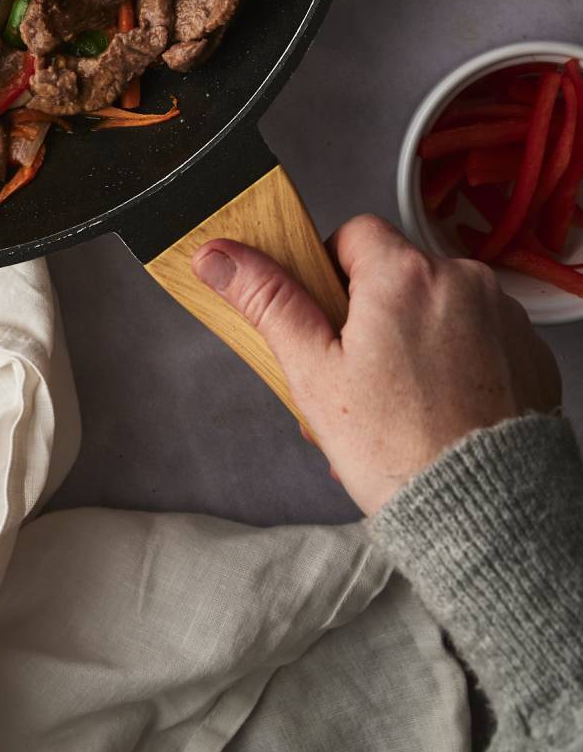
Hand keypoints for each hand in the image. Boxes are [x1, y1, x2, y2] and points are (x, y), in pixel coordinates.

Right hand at [192, 214, 561, 514]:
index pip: (354, 234)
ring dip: (419, 335)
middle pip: (399, 273)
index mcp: (404, 274)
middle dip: (374, 314)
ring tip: (403, 403)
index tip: (329, 322)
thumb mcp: (313, 373)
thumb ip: (268, 301)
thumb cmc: (397, 450)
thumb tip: (219, 254)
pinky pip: (483, 336)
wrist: (485, 516)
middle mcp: (463, 279)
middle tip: (358, 377)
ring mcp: (504, 315)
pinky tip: (445, 409)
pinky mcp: (532, 352)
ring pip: (441, 305)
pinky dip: (462, 360)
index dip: (332, 274)